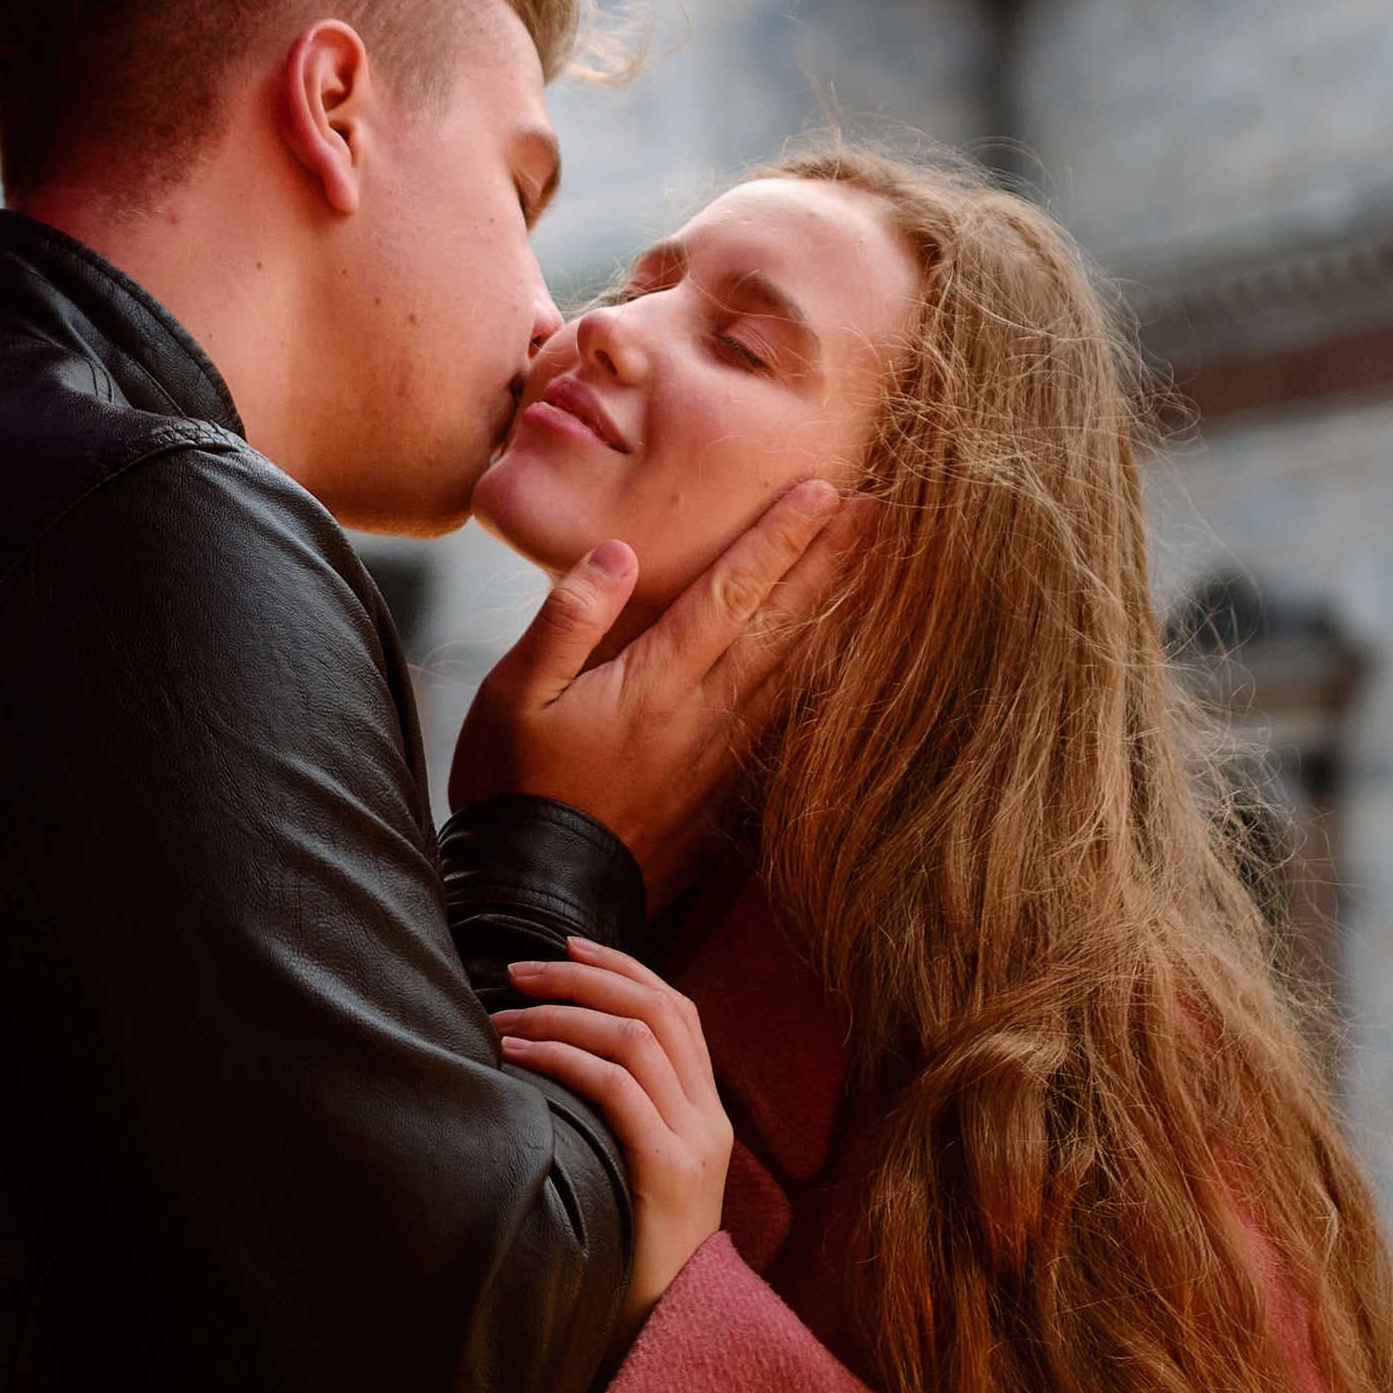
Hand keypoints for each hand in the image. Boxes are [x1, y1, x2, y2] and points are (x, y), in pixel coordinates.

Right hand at [450, 477, 867, 903]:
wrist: (538, 899)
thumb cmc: (513, 789)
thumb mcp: (512, 694)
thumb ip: (567, 619)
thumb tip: (619, 551)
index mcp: (651, 685)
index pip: (729, 595)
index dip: (778, 540)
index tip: (822, 493)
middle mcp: (701, 719)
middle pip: (780, 627)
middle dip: (830, 564)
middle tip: (880, 512)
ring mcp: (720, 761)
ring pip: (795, 675)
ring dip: (837, 617)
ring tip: (879, 573)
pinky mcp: (724, 795)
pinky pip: (786, 725)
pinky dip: (819, 683)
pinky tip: (839, 663)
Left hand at [492, 940, 731, 1334]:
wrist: (668, 1336)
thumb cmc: (632, 1257)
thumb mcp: (637, 1176)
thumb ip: (622, 1120)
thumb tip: (553, 1058)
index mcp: (709, 1113)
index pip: (678, 1009)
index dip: (623, 965)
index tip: (567, 942)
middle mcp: (711, 1119)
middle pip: (658, 1009)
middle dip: (584, 975)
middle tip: (518, 968)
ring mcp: (697, 1144)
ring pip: (636, 1038)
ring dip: (562, 1014)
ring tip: (502, 1016)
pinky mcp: (670, 1172)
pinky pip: (618, 1089)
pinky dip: (564, 1059)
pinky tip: (520, 1057)